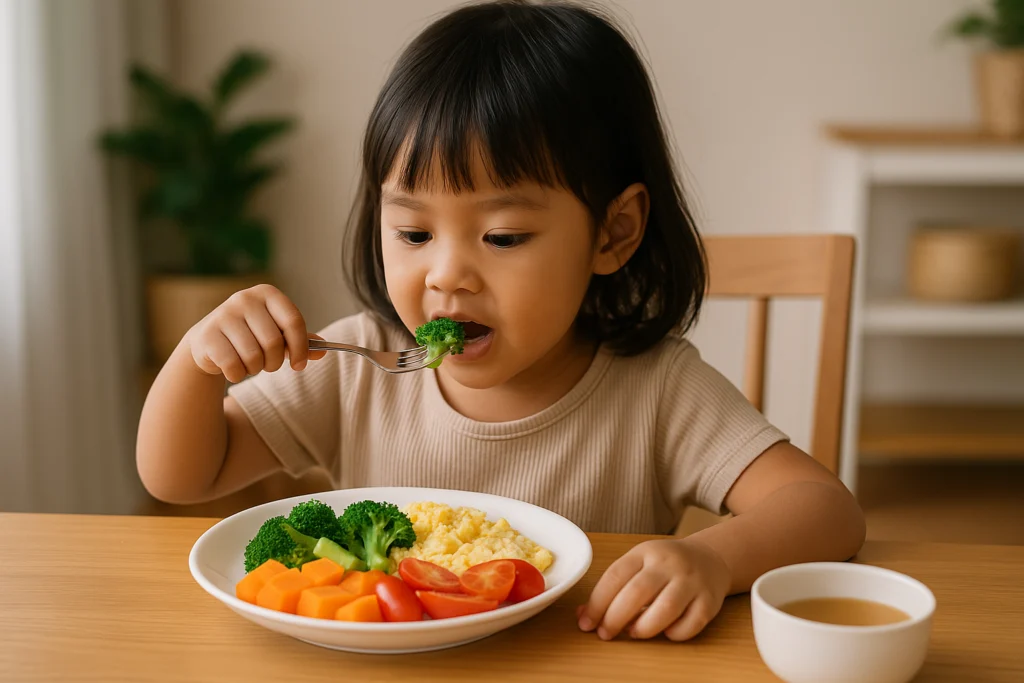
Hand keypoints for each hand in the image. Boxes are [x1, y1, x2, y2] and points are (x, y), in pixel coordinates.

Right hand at [186, 284, 325, 382]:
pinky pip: (233, 366)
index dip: (301, 347)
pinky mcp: (206, 335)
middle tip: (269, 365)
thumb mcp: (277, 334)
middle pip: (274, 342)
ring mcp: (223, 315)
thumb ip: (301, 341)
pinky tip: (233, 368)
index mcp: (267, 294)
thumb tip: (324, 350)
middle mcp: (244, 299)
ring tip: (250, 364)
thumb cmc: (251, 336)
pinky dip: (238, 374)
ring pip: (253, 356)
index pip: (293, 320)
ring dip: (255, 369)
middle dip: (275, 362)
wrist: (208, 342)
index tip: (300, 365)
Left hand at [577, 538, 731, 640]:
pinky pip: (692, 623)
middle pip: (637, 592)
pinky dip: (675, 634)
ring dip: (644, 627)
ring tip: (634, 633)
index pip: (615, 575)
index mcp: (645, 552)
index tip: (586, 623)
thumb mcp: (638, 565)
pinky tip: (665, 632)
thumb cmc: (665, 566)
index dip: (597, 602)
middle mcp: (669, 564)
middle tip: (605, 634)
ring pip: (666, 607)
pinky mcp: (710, 600)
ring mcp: (692, 581)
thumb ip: (613, 588)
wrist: (710, 558)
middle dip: (615, 618)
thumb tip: (583, 615)